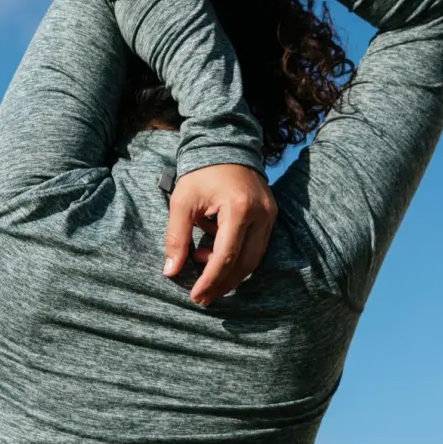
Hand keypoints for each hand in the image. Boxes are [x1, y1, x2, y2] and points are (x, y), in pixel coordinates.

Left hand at [164, 163, 276, 306]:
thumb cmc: (201, 173)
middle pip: (245, 264)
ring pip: (254, 259)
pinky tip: (216, 255)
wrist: (226, 146)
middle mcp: (261, 214)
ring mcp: (271, 215)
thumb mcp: (182, 202)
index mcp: (239, 209)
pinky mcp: (271, 216)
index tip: (196, 296)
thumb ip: (176, 237)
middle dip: (222, 283)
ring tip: (205, 272)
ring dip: (230, 272)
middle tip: (202, 297)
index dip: (210, 280)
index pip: (226, 256)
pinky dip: (238, 257)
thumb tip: (171, 271)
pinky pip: (257, 247)